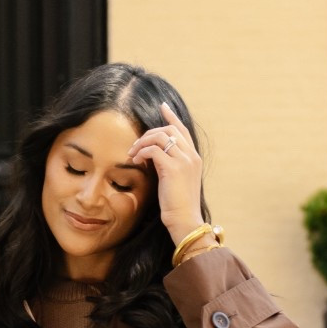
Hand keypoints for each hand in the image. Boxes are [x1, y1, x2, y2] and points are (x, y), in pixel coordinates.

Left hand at [127, 100, 205, 246]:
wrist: (185, 220)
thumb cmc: (178, 206)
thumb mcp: (175, 181)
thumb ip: (168, 165)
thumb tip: (152, 155)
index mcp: (193, 158)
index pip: (182, 130)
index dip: (171, 117)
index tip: (162, 106)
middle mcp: (191, 156)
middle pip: (169, 129)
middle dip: (149, 133)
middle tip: (135, 146)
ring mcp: (184, 161)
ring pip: (160, 136)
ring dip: (142, 142)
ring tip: (133, 154)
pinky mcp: (173, 168)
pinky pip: (153, 150)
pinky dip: (142, 153)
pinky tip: (136, 161)